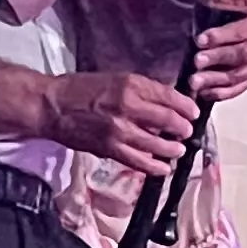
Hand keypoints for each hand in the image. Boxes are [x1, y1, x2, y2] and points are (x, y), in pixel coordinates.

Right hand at [42, 70, 199, 175]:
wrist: (52, 106)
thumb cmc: (82, 89)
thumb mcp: (116, 79)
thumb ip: (142, 90)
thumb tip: (168, 102)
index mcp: (131, 85)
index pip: (170, 97)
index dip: (187, 107)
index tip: (193, 113)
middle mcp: (128, 107)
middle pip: (169, 121)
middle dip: (183, 129)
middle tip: (187, 132)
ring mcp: (120, 131)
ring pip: (158, 145)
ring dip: (173, 149)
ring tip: (178, 150)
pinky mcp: (110, 149)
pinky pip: (139, 161)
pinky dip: (155, 166)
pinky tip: (163, 168)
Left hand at [186, 1, 246, 100]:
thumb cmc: (233, 9)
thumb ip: (218, 2)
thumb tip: (202, 6)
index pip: (242, 31)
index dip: (221, 36)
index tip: (200, 40)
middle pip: (243, 55)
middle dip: (218, 58)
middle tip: (197, 61)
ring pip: (240, 75)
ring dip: (216, 80)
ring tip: (195, 82)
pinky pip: (239, 88)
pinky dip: (222, 92)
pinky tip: (205, 92)